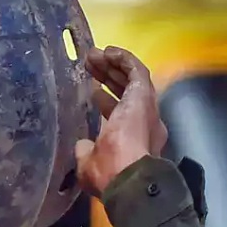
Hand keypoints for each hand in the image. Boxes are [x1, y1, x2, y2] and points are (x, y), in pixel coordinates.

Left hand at [75, 46, 168, 196]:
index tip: (91, 91)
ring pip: (131, 79)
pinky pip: (137, 70)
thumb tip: (81, 144)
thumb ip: (86, 152)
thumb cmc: (108, 174)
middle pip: (125, 92)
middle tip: (90, 64)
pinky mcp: (144, 95)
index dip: (106, 100)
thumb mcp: (89, 165)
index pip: (120, 113)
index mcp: (132, 138)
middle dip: (107, 77)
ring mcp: (146, 107)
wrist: (129, 175)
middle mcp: (143, 121)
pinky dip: (124, 59)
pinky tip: (109, 51)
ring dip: (113, 65)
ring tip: (94, 54)